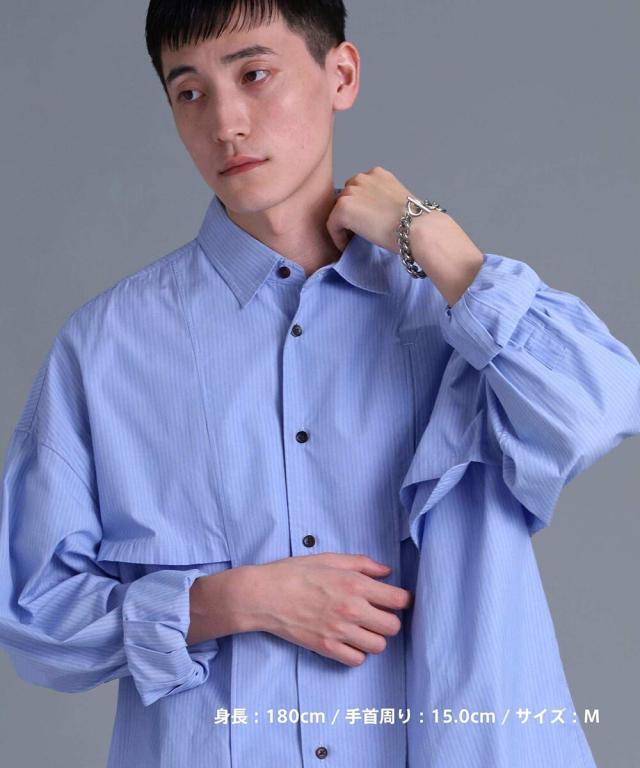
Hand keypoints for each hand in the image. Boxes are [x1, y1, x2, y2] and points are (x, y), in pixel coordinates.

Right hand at [250, 552, 412, 666]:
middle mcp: (352, 609)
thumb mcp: (329, 558)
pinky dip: (357, 652)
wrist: (264, 595)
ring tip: (362, 628)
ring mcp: (340, 631)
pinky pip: (357, 660)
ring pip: (378, 646)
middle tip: (377, 614)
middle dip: (389, 619)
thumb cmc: (294, 572)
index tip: (395, 599)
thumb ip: (361, 563)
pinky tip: (348, 640)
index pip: (399, 600)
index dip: (402, 600)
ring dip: (374, 638)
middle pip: (393, 626)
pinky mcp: (326, 648)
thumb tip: (386, 571)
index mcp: (355, 584)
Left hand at [325, 166, 413, 252]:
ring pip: (337, 211)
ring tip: (352, 240)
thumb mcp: (397, 200)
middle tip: (355, 233)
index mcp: (377, 174)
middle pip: (345, 197)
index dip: (359, 207)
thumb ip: (381, 200)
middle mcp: (362, 178)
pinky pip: (332, 225)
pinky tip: (346, 246)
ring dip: (343, 226)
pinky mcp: (343, 207)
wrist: (415, 227)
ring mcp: (351, 191)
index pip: (358, 189)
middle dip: (350, 214)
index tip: (364, 222)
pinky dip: (337, 237)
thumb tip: (370, 214)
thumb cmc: (413, 221)